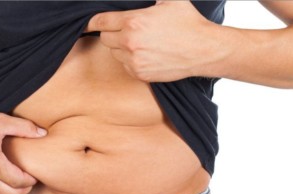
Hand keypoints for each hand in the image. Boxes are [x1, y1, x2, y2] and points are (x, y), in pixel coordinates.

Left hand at [86, 0, 224, 81]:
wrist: (203, 50)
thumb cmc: (188, 23)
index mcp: (133, 22)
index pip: (100, 22)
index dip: (93, 22)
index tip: (89, 23)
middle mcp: (130, 43)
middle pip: (105, 39)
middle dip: (112, 33)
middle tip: (126, 30)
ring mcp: (134, 61)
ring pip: (114, 53)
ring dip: (121, 48)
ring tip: (140, 42)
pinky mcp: (140, 74)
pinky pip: (125, 66)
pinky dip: (130, 60)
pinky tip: (145, 54)